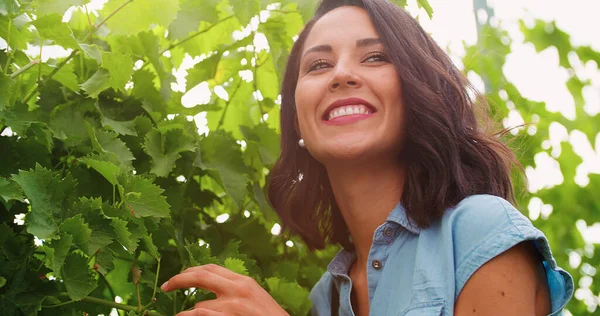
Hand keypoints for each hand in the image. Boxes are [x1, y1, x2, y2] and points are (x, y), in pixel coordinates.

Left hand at [161, 264, 289, 315]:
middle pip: (201, 276)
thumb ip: (237, 291)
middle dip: (180, 279)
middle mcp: (237, 290)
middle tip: (165, 287)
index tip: (179, 277)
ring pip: (198, 306)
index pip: (211, 269)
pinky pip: (201, 315)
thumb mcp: (256, 298)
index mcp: (244, 282)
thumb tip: (215, 293)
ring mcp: (233, 307)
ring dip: (186, 313)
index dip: (191, 271)